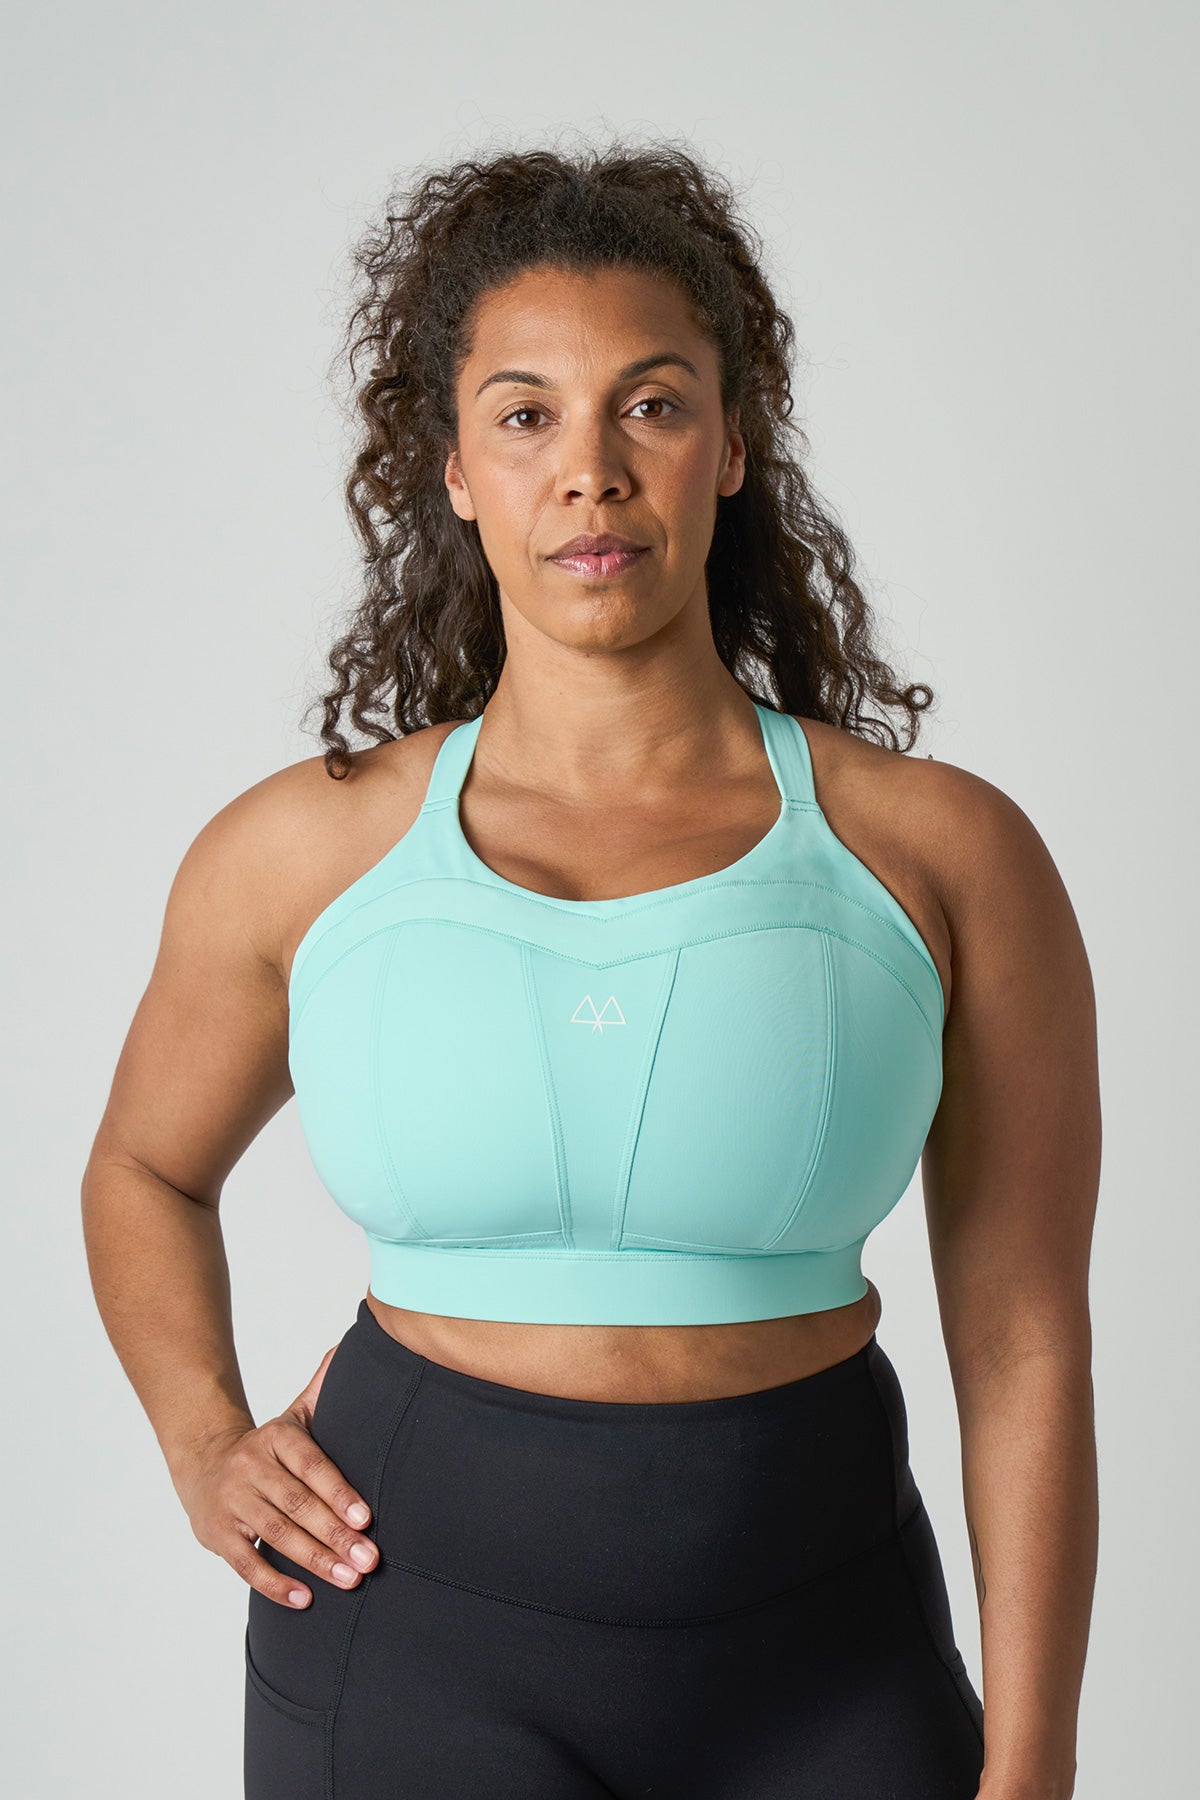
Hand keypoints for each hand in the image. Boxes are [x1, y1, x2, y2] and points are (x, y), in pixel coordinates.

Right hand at [174, 1345, 379, 1608]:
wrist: (202, 1458)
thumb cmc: (265, 1446)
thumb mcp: (291, 1416)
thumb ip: (321, 1390)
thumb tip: (347, 1349)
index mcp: (275, 1437)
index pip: (311, 1465)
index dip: (338, 1492)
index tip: (367, 1518)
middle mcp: (251, 1467)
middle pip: (298, 1505)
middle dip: (335, 1535)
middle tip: (370, 1561)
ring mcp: (232, 1502)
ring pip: (277, 1535)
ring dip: (315, 1561)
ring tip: (349, 1580)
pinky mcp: (217, 1534)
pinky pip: (247, 1563)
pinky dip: (276, 1584)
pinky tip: (305, 1598)